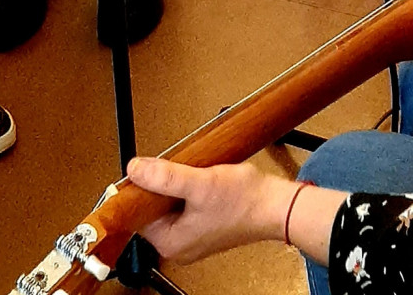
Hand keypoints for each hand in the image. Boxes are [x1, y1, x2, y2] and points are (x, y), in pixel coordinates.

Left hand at [127, 158, 284, 263]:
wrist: (276, 205)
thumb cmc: (244, 201)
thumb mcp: (200, 183)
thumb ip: (165, 177)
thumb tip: (136, 169)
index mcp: (171, 243)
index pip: (139, 214)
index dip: (142, 189)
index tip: (146, 169)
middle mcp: (179, 245)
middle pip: (154, 210)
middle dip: (163, 186)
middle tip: (176, 167)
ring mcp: (193, 236)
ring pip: (170, 206)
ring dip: (178, 186)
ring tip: (193, 173)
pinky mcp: (205, 226)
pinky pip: (186, 206)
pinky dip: (190, 190)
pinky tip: (202, 179)